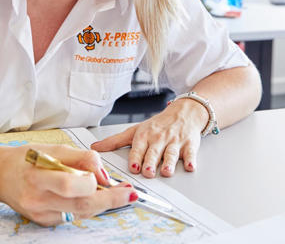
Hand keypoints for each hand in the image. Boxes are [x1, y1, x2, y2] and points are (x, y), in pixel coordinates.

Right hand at [0, 145, 135, 225]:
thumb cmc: (23, 159)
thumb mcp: (52, 148)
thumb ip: (80, 158)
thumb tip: (104, 173)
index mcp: (37, 176)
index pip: (71, 184)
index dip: (95, 183)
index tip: (111, 179)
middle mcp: (37, 199)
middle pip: (81, 205)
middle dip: (110, 200)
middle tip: (128, 194)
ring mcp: (40, 213)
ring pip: (81, 213)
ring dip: (102, 204)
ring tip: (116, 194)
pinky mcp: (43, 221)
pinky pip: (72, 215)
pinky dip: (84, 206)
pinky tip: (88, 196)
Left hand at [91, 98, 207, 177]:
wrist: (184, 112)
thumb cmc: (158, 125)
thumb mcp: (135, 130)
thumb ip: (115, 141)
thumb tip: (94, 148)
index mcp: (145, 136)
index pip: (138, 147)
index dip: (136, 157)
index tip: (133, 167)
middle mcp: (159, 139)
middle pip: (154, 152)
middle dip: (150, 162)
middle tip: (147, 172)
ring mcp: (175, 142)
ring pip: (171, 153)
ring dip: (169, 162)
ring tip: (166, 171)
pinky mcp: (190, 145)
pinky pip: (190, 153)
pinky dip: (191, 160)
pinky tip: (190, 166)